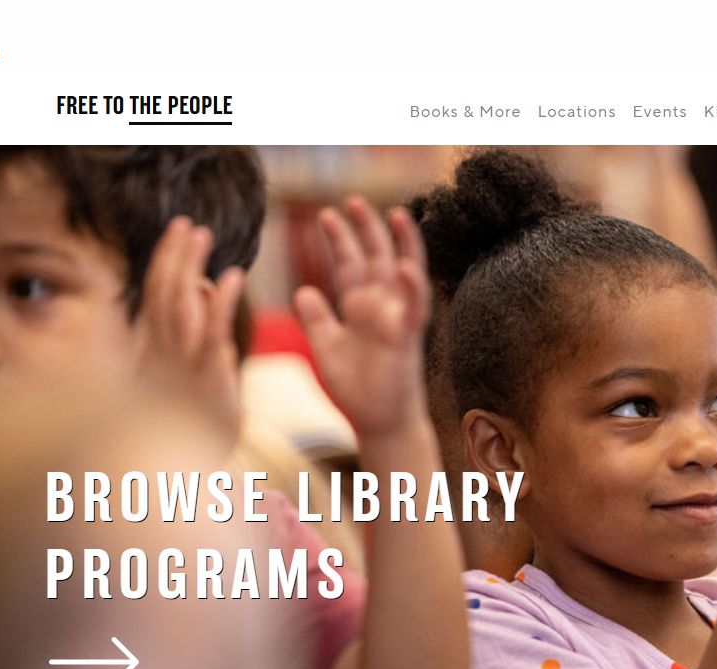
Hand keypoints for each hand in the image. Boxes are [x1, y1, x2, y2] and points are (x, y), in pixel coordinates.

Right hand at [136, 216, 244, 443]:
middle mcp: (162, 351)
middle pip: (163, 291)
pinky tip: (233, 277)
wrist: (184, 470)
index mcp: (158, 347)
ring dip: (189, 267)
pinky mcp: (205, 378)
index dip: (169, 258)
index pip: (159, 292)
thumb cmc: (195, 416)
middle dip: (173, 255)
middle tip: (188, 222)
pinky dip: (221, 303)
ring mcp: (181, 364)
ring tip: (201, 234)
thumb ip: (204, 323)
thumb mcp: (199, 364)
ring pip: (178, 305)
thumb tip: (210, 286)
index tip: (181, 228)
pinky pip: (210, 334)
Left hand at [293, 198, 431, 438]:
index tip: (324, 215)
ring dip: (402, 245)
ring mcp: (396, 318)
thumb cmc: (358, 388)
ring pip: (404, 272)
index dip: (339, 240)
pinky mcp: (407, 337)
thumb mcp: (326, 348)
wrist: (379, 420)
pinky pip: (414, 308)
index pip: (350, 264)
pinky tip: (406, 266)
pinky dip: (412, 287)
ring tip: (395, 214)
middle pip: (376, 258)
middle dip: (366, 229)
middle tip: (353, 200)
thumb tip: (303, 291)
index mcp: (360, 306)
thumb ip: (316, 319)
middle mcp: (381, 306)